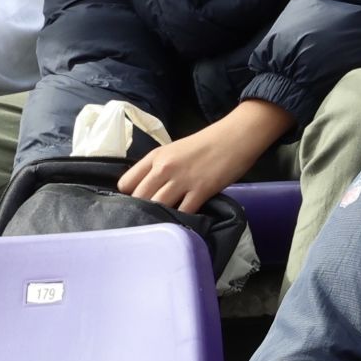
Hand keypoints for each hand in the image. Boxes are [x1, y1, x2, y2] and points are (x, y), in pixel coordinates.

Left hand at [117, 99, 290, 211]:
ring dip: (161, 216)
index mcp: (155, 157)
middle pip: (139, 198)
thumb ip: (159, 168)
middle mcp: (164, 168)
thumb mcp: (174, 151)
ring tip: (166, 222)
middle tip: (151, 217)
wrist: (235, 138)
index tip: (138, 202)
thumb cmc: (207, 143)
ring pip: (158, 207)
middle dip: (142, 210)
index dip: (129, 196)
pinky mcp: (200, 191)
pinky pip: (184, 212)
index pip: (126, 183)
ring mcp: (182, 180)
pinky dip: (182, 219)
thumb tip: (151, 190)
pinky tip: (185, 221)